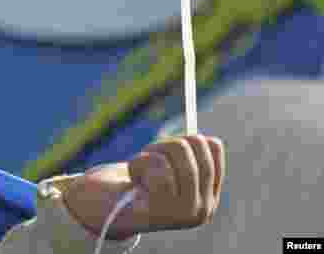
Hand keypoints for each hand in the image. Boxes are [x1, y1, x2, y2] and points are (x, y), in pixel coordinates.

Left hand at [61, 135, 224, 240]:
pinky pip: (158, 166)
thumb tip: (191, 111)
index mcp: (209, 196)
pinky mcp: (164, 211)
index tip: (169, 149)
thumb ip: (182, 153)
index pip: (213, 147)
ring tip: (141, 168)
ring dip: (152, 151)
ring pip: (179, 150)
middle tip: (150, 155)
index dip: (188, 137)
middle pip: (196, 144)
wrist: (110, 210)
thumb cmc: (138, 183)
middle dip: (168, 141)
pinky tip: (134, 178)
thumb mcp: (166, 168)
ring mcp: (186, 212)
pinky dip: (139, 162)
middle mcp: (204, 208)